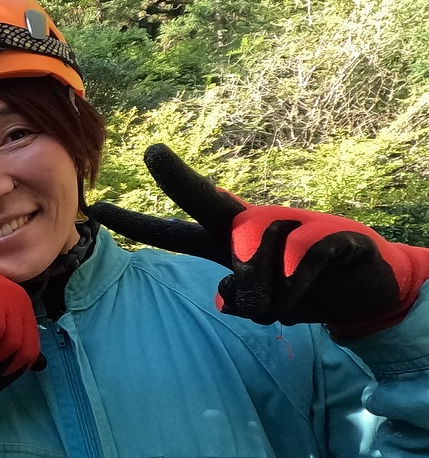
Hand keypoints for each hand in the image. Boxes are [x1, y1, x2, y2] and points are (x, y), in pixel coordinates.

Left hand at [93, 144, 428, 334]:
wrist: (362, 288)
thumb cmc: (300, 289)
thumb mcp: (262, 305)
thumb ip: (238, 301)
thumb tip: (224, 294)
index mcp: (225, 242)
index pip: (170, 233)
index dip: (135, 223)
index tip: (96, 209)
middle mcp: (249, 225)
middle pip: (207, 201)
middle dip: (178, 179)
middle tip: (153, 152)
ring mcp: (288, 222)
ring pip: (259, 265)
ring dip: (276, 296)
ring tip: (296, 293)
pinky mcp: (326, 232)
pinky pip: (298, 266)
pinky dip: (303, 287)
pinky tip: (315, 284)